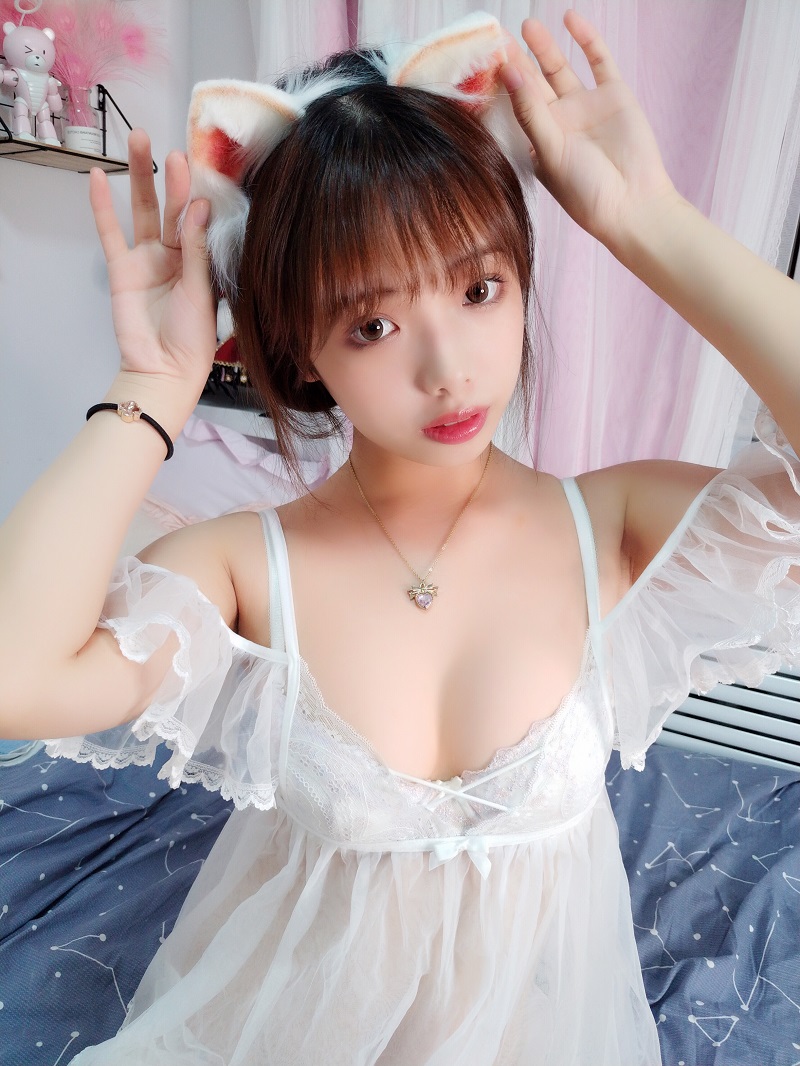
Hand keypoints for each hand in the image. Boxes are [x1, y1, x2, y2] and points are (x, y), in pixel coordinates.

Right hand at [89, 129, 215, 390]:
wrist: (165, 371)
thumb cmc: (193, 339)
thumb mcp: (203, 291)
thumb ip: (197, 248)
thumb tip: (197, 206)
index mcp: (201, 261)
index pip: (198, 219)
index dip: (197, 192)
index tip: (200, 164)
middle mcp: (174, 256)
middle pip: (170, 207)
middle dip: (170, 177)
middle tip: (171, 147)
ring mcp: (147, 260)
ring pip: (141, 210)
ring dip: (139, 177)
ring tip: (138, 141)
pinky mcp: (122, 269)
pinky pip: (110, 232)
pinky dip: (102, 206)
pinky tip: (98, 177)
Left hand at [500, 11, 680, 250]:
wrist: (633, 203)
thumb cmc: (586, 191)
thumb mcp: (551, 152)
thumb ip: (530, 111)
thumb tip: (509, 71)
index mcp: (540, 140)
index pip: (516, 104)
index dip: (502, 81)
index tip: (485, 57)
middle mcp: (561, 122)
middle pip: (534, 82)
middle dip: (518, 59)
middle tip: (499, 34)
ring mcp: (586, 107)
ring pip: (561, 68)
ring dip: (545, 47)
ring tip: (527, 24)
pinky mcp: (614, 95)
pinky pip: (598, 60)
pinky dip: (586, 39)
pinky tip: (570, 18)